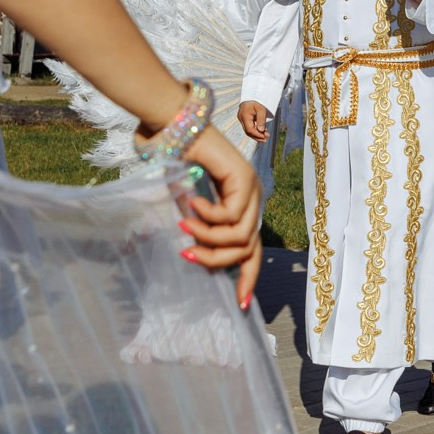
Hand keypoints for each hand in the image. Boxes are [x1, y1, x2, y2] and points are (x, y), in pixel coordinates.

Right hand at [176, 127, 264, 308]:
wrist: (179, 129)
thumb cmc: (181, 165)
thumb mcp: (191, 207)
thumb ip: (200, 229)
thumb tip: (195, 256)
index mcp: (243, 210)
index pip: (252, 251)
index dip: (247, 277)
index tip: (239, 303)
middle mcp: (253, 202)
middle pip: (247, 249)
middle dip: (217, 260)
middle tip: (187, 254)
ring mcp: (253, 191)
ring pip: (238, 237)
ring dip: (206, 236)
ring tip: (183, 224)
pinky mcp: (245, 182)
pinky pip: (228, 216)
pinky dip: (206, 216)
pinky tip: (190, 203)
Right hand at [237, 99, 270, 141]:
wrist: (253, 93)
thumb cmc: (257, 100)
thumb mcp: (261, 109)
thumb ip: (261, 120)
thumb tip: (261, 131)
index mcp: (244, 116)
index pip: (249, 129)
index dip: (257, 135)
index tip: (265, 137)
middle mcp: (241, 118)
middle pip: (248, 131)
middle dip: (257, 136)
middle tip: (265, 140)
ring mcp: (242, 118)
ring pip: (248, 129)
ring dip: (256, 134)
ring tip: (265, 136)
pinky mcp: (244, 118)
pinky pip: (249, 125)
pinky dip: (255, 129)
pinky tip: (262, 131)